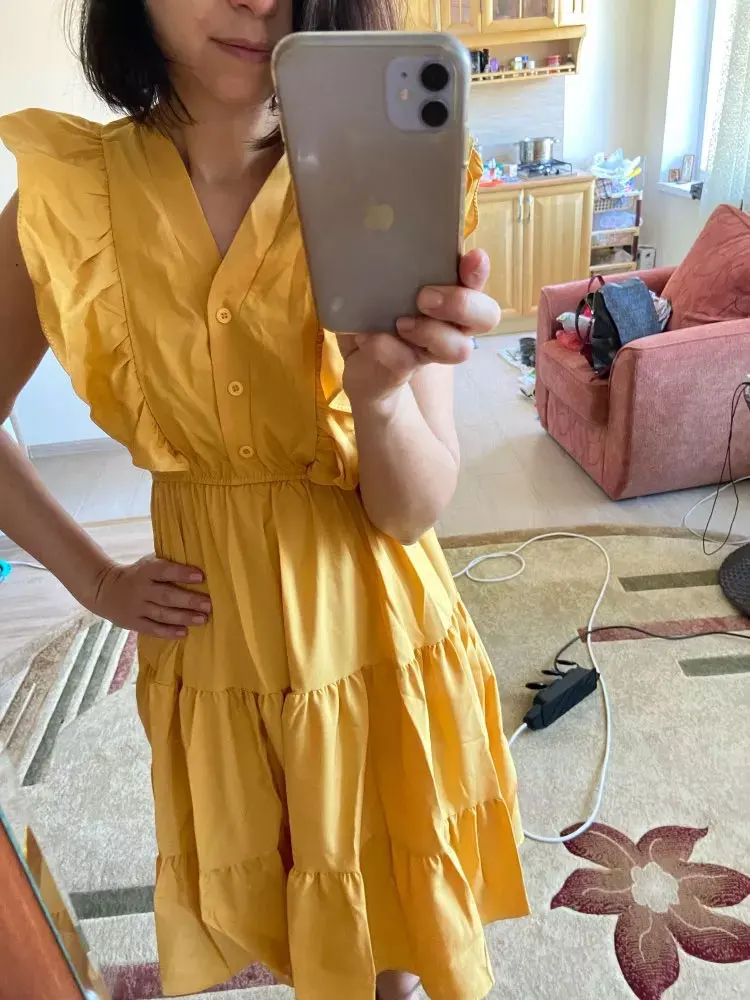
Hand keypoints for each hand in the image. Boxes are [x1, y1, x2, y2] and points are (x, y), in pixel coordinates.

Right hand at [85, 556, 210, 638]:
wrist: (104, 590)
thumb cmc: (137, 575)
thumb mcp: (147, 564)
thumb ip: (166, 567)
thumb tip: (198, 568)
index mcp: (145, 571)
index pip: (164, 570)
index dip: (181, 573)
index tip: (201, 576)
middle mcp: (141, 589)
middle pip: (166, 596)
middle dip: (188, 600)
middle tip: (208, 604)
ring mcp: (136, 608)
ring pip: (162, 614)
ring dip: (183, 617)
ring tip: (203, 619)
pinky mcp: (133, 623)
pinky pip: (152, 629)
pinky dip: (168, 632)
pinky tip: (184, 632)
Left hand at [340, 248, 499, 407]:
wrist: (357, 363)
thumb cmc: (375, 312)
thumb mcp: (378, 284)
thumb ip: (387, 268)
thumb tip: (377, 245)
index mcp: (449, 293)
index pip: (476, 279)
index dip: (479, 270)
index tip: (473, 257)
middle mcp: (452, 324)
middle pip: (487, 316)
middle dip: (462, 303)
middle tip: (424, 298)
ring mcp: (433, 351)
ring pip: (460, 349)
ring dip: (431, 332)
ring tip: (399, 323)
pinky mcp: (407, 371)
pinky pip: (407, 361)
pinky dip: (386, 348)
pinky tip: (367, 337)